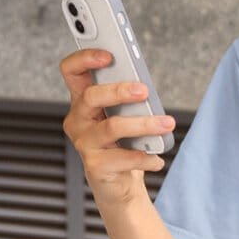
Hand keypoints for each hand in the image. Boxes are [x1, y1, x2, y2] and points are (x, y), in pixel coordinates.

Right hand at [59, 48, 174, 208]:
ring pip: (112, 127)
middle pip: (91, 96)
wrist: (120, 183)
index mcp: (84, 101)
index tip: (108, 55)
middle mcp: (78, 120)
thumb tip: (144, 89)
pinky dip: (145, 157)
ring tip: (167, 124)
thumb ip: (131, 99)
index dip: (85, 59)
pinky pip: (123, 158)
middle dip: (119, 90)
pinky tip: (158, 158)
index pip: (72, 71)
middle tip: (145, 91)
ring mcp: (84, 143)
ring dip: (143, 124)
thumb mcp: (127, 115)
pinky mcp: (95, 166)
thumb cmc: (125, 143)